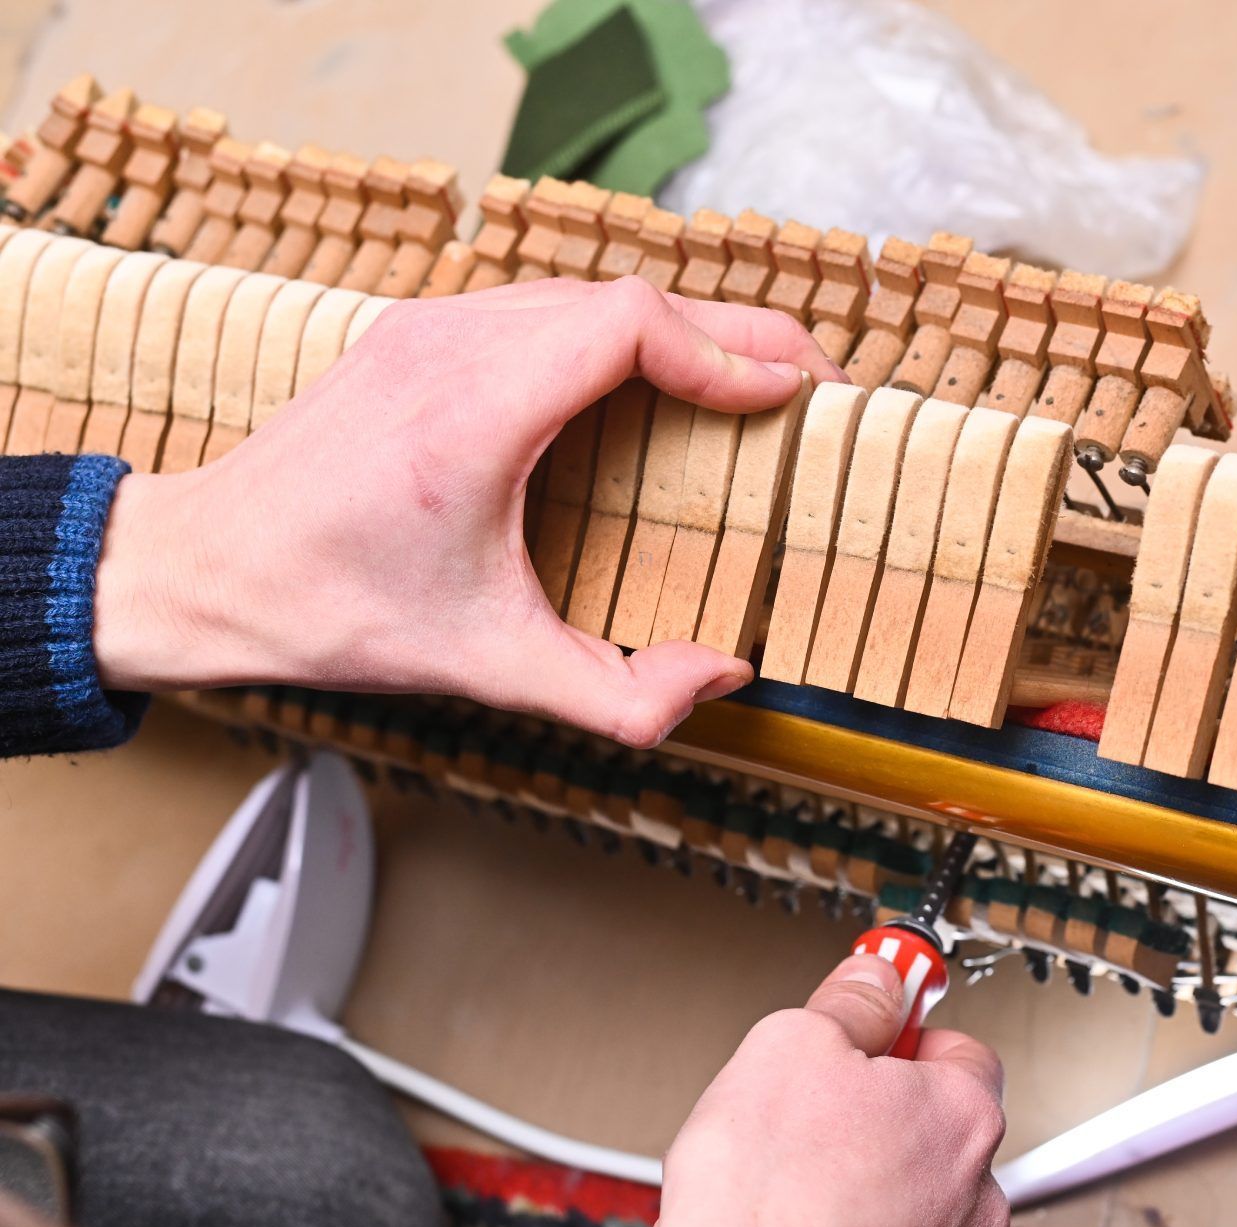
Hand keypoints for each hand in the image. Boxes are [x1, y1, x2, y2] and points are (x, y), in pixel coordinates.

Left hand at [93, 277, 842, 746]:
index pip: (629, 322)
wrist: (200, 572)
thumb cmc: (328, 610)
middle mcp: (450, 345)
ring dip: (677, 326)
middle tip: (805, 378)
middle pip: (625, 294)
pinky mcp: (416, 334)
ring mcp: (427, 328)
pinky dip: (618, 332)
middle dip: (731, 328)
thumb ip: (617, 694)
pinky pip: (543, 306)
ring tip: (743, 377)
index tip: (786, 393)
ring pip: (586, 291)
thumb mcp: (486, 667)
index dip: (726, 347)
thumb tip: (718, 677)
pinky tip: (651, 380)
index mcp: (473, 412)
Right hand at [649, 955, 1009, 1226]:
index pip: (961, 1046)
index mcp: (964, 1113)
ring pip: (904, 1183)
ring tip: (791, 1168)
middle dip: (874, 1103)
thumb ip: (849, 1002)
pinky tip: (791, 1218)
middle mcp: (974, 1189)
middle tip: (814, 1098)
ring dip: (857, 1168)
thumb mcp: (792, 1045)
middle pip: (932, 1117)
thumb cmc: (771, 1201)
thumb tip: (873, 979)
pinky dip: (844, 1223)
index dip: (904, 1030)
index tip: (870, 1020)